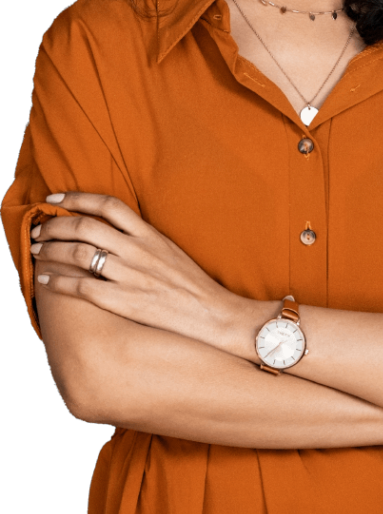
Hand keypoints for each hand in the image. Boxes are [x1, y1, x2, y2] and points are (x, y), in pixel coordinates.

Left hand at [31, 192, 238, 346]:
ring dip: (51, 250)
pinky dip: (59, 282)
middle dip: (54, 225)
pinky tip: (45, 281)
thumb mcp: (170, 251)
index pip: (108, 205)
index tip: (54, 199)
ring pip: (79, 253)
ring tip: (36, 252)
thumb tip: (115, 231)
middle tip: (38, 229)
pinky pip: (83, 287)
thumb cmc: (193, 286)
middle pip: (86, 226)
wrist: (214, 315)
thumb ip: (144, 239)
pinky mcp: (125, 301)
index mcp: (150, 235)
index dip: (77, 198)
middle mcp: (138, 250)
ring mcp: (131, 275)